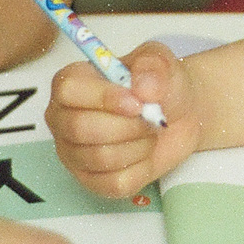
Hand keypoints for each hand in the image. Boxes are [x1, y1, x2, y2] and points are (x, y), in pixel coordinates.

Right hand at [46, 42, 200, 197]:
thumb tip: (142, 88)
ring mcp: (74, 153)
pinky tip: (144, 152)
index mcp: (71, 84)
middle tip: (151, 118)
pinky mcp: (92, 181)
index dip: (103, 98)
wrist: (180, 113)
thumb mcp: (160, 61)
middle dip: (127, 126)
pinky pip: (114, 182)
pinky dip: (140, 168)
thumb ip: (152, 66)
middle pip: (80, 128)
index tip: (136, 102)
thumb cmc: (160, 85)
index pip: (68, 91)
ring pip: (100, 158)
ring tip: (149, 131)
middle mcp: (63, 119)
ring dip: (138, 145)